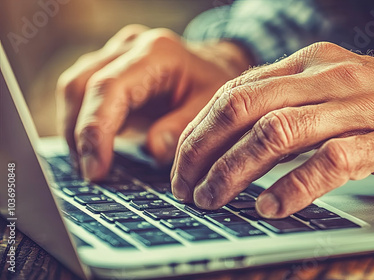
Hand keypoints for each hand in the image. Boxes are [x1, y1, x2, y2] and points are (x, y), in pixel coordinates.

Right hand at [56, 25, 251, 179]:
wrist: (215, 65)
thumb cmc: (214, 86)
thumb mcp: (213, 107)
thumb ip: (184, 127)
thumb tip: (153, 149)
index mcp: (157, 52)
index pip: (109, 88)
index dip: (95, 130)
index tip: (96, 169)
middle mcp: (130, 46)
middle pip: (81, 86)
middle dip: (79, 134)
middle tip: (91, 174)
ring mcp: (115, 54)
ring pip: (74, 89)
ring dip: (75, 130)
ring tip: (89, 166)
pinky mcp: (108, 67)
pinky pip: (82, 93)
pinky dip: (82, 123)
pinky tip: (92, 150)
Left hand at [171, 42, 373, 217]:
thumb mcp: (333, 93)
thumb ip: (288, 105)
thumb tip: (233, 137)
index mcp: (310, 64)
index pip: (237, 91)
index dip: (200, 129)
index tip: (181, 162)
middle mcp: (330, 77)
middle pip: (246, 108)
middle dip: (204, 149)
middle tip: (186, 185)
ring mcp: (359, 106)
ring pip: (278, 132)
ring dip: (236, 170)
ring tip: (214, 198)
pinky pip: (329, 161)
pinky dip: (294, 187)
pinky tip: (271, 206)